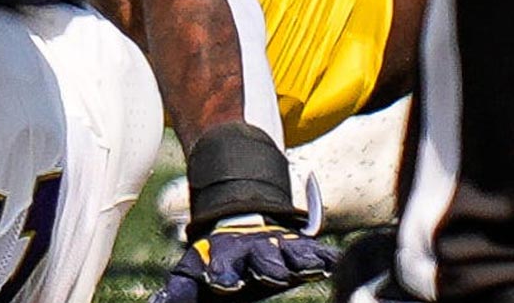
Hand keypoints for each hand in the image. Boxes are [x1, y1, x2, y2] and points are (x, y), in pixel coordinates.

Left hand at [150, 214, 338, 302]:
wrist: (241, 221)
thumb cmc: (218, 258)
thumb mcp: (195, 271)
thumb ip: (180, 292)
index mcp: (226, 256)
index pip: (223, 266)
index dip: (223, 273)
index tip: (222, 282)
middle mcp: (255, 250)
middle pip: (263, 258)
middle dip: (267, 266)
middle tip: (271, 274)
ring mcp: (280, 247)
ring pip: (292, 253)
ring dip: (300, 260)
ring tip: (309, 267)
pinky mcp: (302, 248)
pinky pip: (318, 251)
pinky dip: (325, 257)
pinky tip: (332, 263)